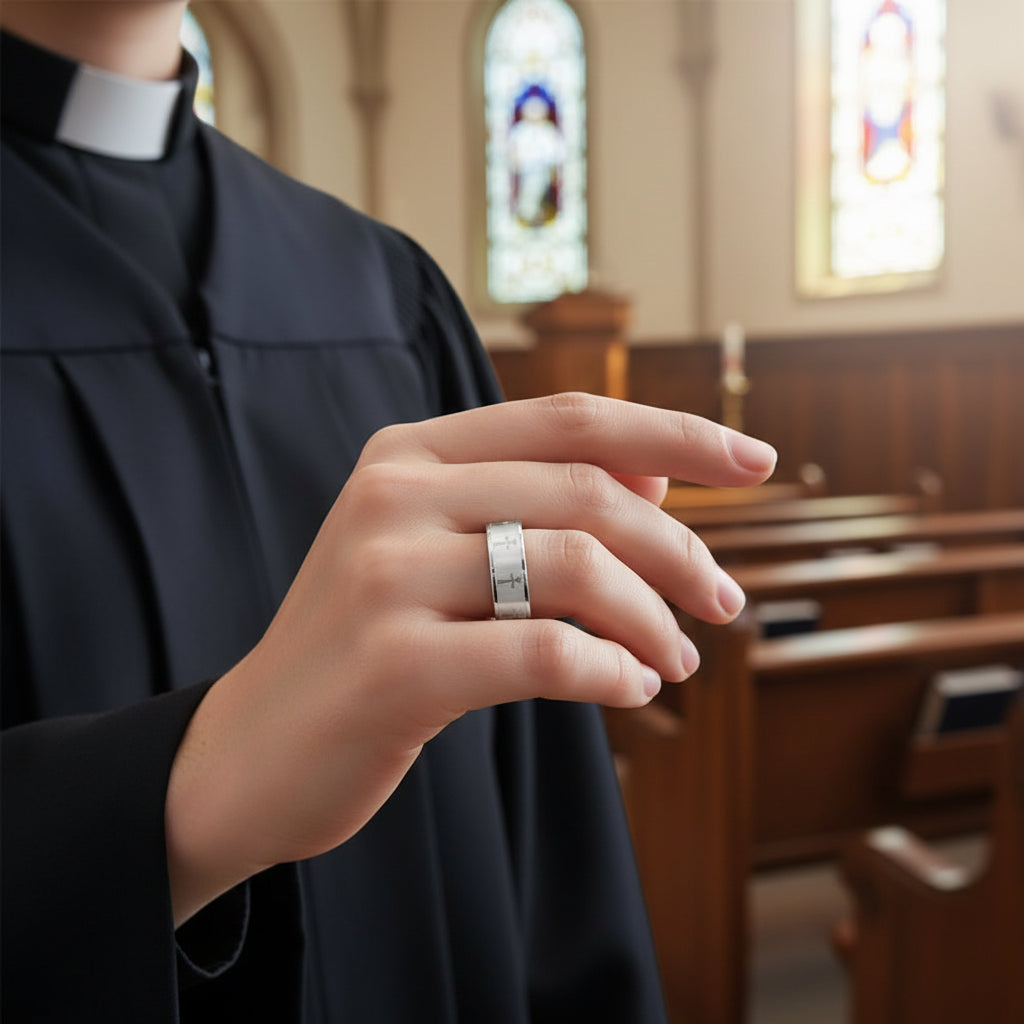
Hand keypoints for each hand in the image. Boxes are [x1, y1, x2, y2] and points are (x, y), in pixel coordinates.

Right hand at [165, 394, 775, 922]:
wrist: (251, 751)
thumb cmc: (367, 648)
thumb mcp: (439, 553)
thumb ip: (536, 501)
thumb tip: (658, 466)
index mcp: (408, 455)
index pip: (570, 417)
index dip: (677, 431)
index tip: (757, 462)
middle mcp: (393, 496)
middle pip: (587, 492)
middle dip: (680, 550)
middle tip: (723, 603)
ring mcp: (386, 576)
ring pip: (575, 568)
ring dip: (653, 618)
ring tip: (677, 660)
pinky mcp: (394, 664)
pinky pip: (546, 653)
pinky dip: (612, 669)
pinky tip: (631, 688)